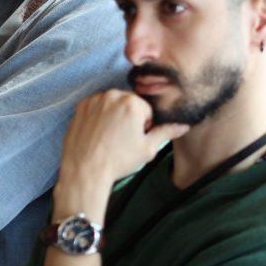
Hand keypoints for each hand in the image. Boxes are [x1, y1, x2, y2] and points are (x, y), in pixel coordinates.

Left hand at [53, 90, 188, 220]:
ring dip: (115, 116)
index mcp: (132, 103)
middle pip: (130, 104)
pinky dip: (99, 116)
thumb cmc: (117, 161)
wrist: (85, 170)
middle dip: (130, 118)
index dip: (144, 126)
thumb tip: (183, 126)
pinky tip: (98, 134)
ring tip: (110, 138)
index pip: (147, 110)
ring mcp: (95, 100)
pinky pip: (97, 107)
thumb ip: (167, 132)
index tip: (135, 139)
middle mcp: (112, 95)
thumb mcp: (148, 148)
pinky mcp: (81, 105)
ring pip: (113, 104)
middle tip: (122, 139)